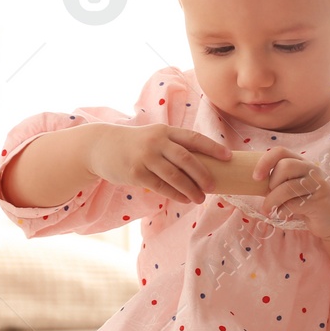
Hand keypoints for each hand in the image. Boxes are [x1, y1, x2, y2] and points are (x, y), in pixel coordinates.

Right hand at [87, 124, 231, 203]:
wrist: (101, 146)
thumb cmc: (135, 144)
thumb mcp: (154, 137)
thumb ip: (174, 146)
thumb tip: (203, 165)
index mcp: (165, 131)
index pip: (194, 138)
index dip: (212, 148)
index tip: (228, 157)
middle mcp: (156, 141)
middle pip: (186, 158)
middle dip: (202, 174)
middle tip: (213, 186)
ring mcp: (145, 157)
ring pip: (174, 175)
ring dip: (190, 188)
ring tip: (200, 198)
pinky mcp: (136, 173)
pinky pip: (161, 186)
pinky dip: (175, 194)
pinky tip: (184, 200)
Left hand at [253, 148, 329, 238]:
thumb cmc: (305, 200)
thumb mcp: (289, 186)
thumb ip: (274, 181)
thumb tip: (247, 182)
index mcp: (300, 162)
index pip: (280, 151)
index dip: (265, 161)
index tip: (255, 177)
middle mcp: (311, 169)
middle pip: (285, 166)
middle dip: (271, 183)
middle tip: (268, 194)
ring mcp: (317, 185)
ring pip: (288, 187)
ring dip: (272, 200)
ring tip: (268, 210)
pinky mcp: (320, 202)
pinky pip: (294, 205)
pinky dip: (283, 211)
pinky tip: (283, 214)